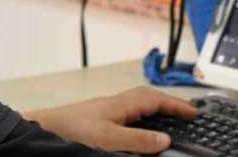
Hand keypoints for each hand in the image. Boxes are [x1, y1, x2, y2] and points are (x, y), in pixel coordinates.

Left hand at [22, 86, 197, 152]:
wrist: (42, 130)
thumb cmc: (71, 130)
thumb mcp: (109, 140)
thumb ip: (138, 140)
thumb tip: (164, 140)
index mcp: (122, 104)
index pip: (157, 100)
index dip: (177, 105)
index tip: (194, 112)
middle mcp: (116, 103)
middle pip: (149, 98)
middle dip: (169, 104)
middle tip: (187, 112)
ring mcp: (107, 110)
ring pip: (138, 104)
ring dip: (156, 108)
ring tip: (170, 117)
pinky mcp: (98, 118)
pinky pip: (129, 112)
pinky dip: (142, 117)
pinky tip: (140, 126)